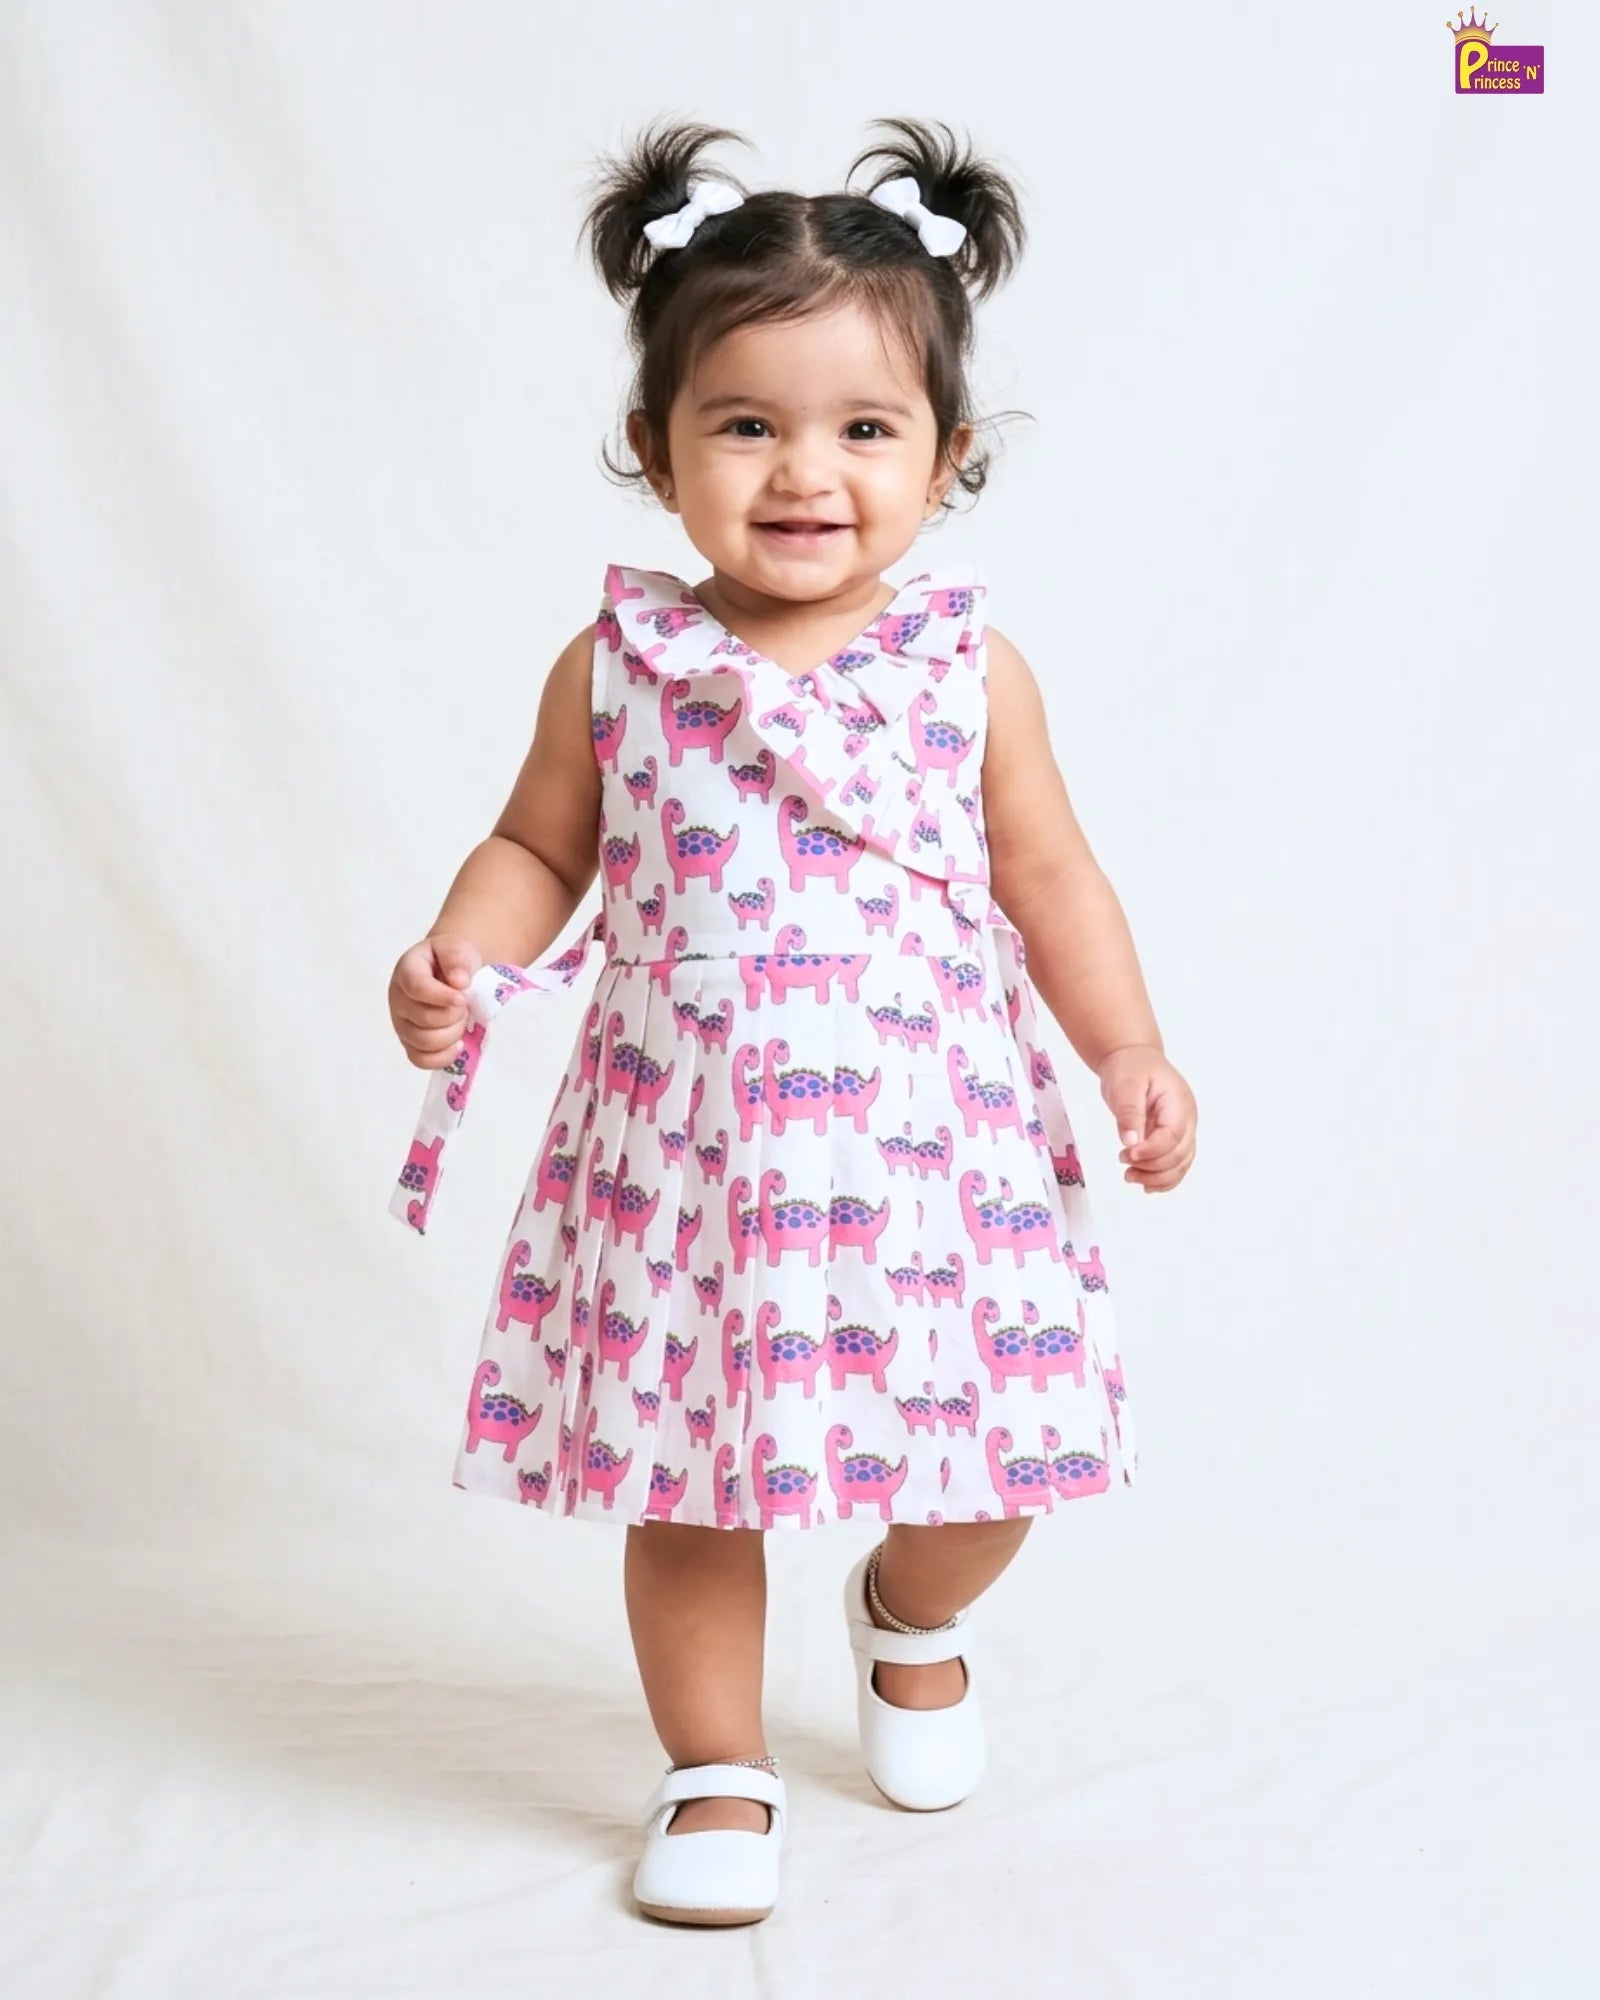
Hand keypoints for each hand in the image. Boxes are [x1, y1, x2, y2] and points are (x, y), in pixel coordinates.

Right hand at [388, 934, 483, 1068]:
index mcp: (406, 971)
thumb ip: (457, 960)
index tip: (463, 998)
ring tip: (462, 1020)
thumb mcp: (457, 949)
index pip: (416, 988)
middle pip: (424, 1019)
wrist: (451, 973)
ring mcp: (402, 1024)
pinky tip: (459, 1044)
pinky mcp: (410, 1043)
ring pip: (424, 1042)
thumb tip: (459, 982)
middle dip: (454, 1015)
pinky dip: (444, 1056)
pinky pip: (421, 1060)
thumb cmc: (451, 962)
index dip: (442, 996)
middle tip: (466, 1005)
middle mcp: (398, 999)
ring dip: (452, 1034)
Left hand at [1097, 1044, 1196, 1193]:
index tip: (1127, 1153)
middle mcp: (1186, 1119)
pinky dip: (1164, 1178)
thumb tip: (1130, 1142)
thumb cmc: (1130, 1067)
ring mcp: (1183, 1129)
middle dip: (1152, 1167)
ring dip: (1157, 1177)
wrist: (1133, 1058)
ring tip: (1129, 1177)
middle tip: (1123, 1163)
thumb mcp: (1125, 1085)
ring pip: (1181, 1164)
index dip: (1151, 1151)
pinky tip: (1146, 1185)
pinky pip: (1176, 1163)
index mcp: (1178, 1103)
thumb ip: (1129, 1113)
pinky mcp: (1172, 1137)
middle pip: (1180, 1155)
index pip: (1172, 1136)